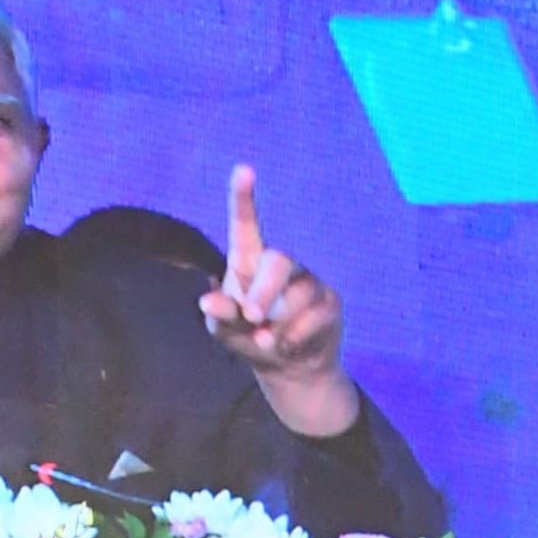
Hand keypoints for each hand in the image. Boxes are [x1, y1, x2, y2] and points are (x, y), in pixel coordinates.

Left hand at [198, 165, 359, 436]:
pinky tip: (287, 345)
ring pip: (299, 294)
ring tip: (266, 339)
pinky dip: (294, 337)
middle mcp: (280, 265)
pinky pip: (315, 316)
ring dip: (278, 323)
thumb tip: (208, 302)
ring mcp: (307, 281)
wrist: (288, 367)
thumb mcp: (224, 332)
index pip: (246, 227)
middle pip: (278, 260)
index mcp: (248, 264)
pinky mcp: (329, 302)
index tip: (243, 170)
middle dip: (264, 291)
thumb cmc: (248, 338)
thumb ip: (219, 315)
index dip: (243, 199)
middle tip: (252, 315)